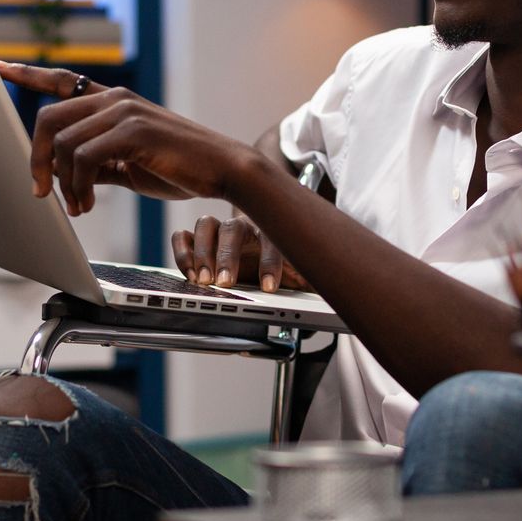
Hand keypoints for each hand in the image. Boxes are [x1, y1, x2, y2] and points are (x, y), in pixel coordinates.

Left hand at [0, 60, 253, 213]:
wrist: (224, 170)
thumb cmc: (180, 169)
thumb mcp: (130, 165)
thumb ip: (97, 164)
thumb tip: (63, 176)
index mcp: (113, 101)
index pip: (62, 80)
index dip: (27, 73)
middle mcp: (115, 98)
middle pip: (48, 118)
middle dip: (35, 159)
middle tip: (39, 192)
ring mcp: (124, 111)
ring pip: (62, 142)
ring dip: (61, 183)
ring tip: (77, 207)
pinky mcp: (133, 130)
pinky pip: (83, 157)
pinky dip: (78, 186)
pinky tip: (87, 205)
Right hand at [172, 212, 311, 292]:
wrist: (271, 268)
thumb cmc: (288, 273)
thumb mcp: (306, 279)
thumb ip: (316, 283)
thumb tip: (339, 294)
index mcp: (274, 234)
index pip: (273, 240)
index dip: (270, 262)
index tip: (268, 287)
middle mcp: (246, 229)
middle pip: (234, 229)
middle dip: (228, 256)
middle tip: (224, 282)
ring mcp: (222, 232)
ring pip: (207, 226)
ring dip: (203, 253)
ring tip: (203, 280)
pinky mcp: (200, 241)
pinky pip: (184, 235)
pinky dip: (182, 250)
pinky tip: (188, 271)